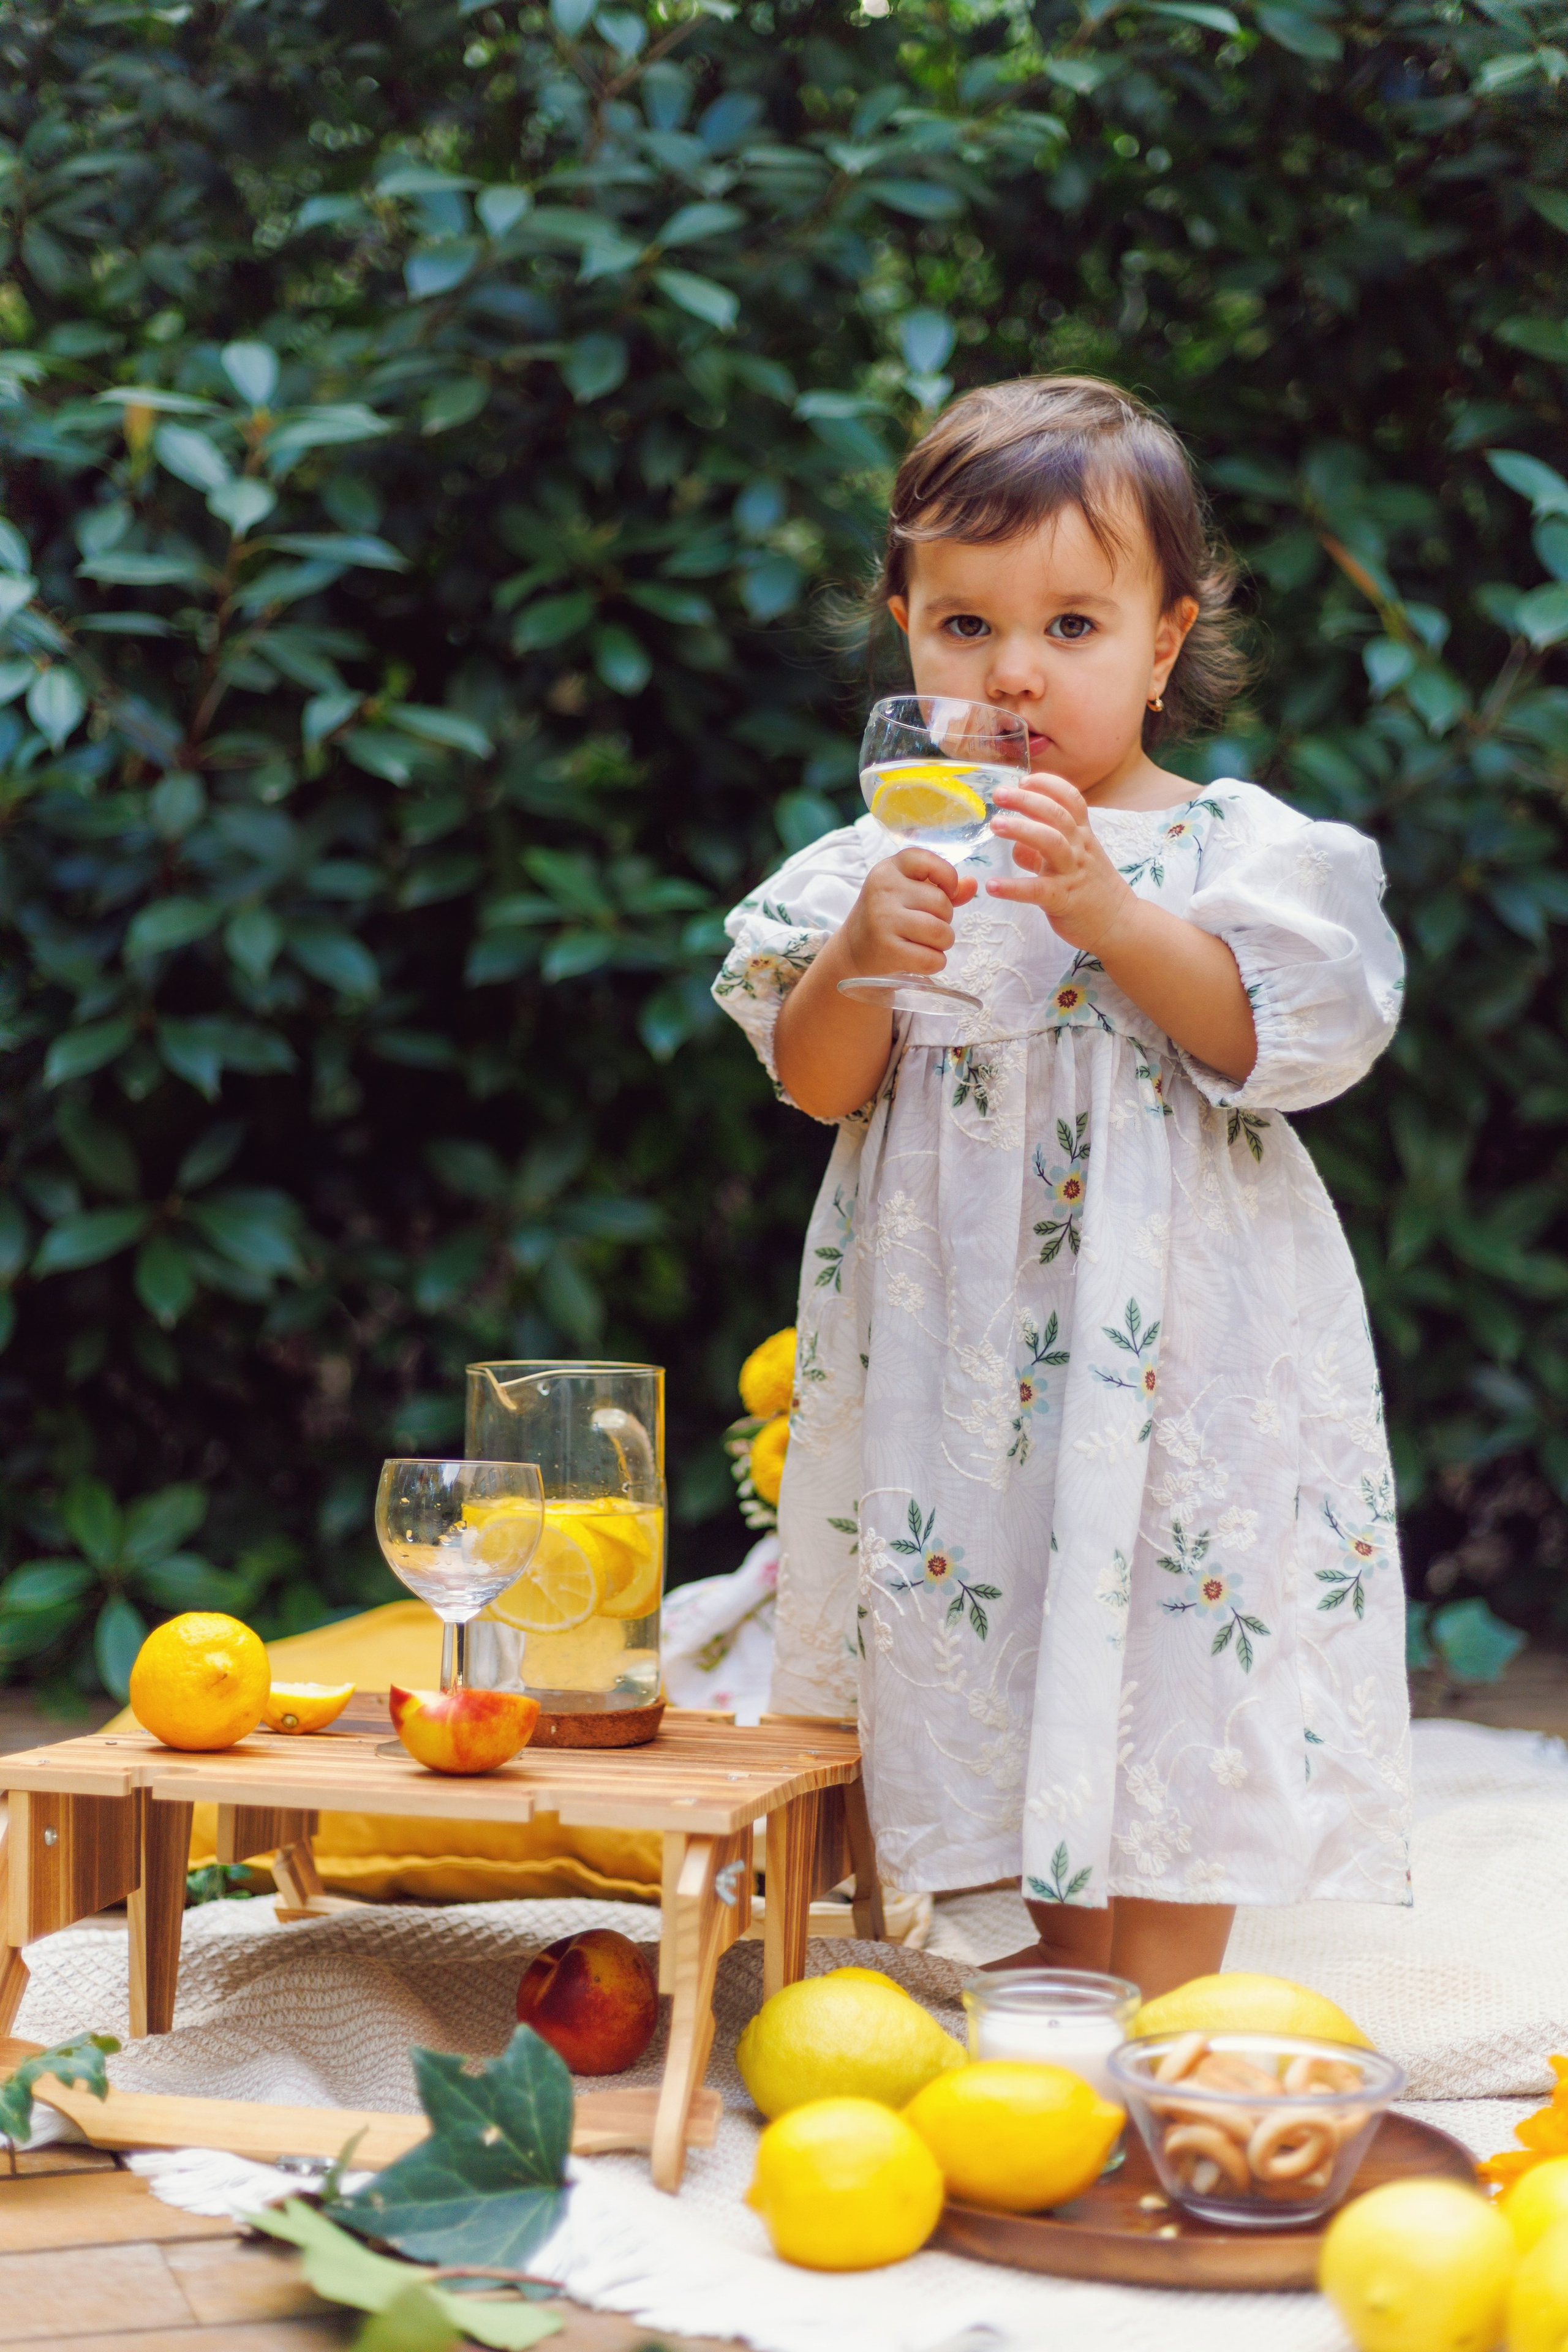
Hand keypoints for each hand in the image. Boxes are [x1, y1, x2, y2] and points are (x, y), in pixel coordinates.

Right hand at [841, 846, 976, 979]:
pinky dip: (934, 963)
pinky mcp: (888, 950)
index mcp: (888, 870)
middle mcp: (884, 890)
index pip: (927, 860)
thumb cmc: (888, 920)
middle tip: (927, 926)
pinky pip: (932, 959)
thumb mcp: (908, 895)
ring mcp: (884, 920)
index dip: (947, 876)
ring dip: (943, 943)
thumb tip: (973, 884)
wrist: (852, 953)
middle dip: (945, 919)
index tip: (946, 892)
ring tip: (927, 943)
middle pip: (942, 903)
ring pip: (941, 932)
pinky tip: (920, 960)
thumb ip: (942, 887)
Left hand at [987, 775, 1137, 955]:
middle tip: (1000, 794)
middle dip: (1027, 800)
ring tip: (995, 824)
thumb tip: (1017, 844)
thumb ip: (1044, 850)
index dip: (1048, 785)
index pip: (1071, 800)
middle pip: (1057, 815)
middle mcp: (1079, 849)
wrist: (1120, 924)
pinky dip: (1013, 888)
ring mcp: (1072, 873)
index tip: (1025, 779)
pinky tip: (992, 886)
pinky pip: (1038, 890)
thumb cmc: (1091, 890)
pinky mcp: (1064, 900)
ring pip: (1051, 842)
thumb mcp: (1073, 861)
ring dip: (1021, 830)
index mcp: (1082, 836)